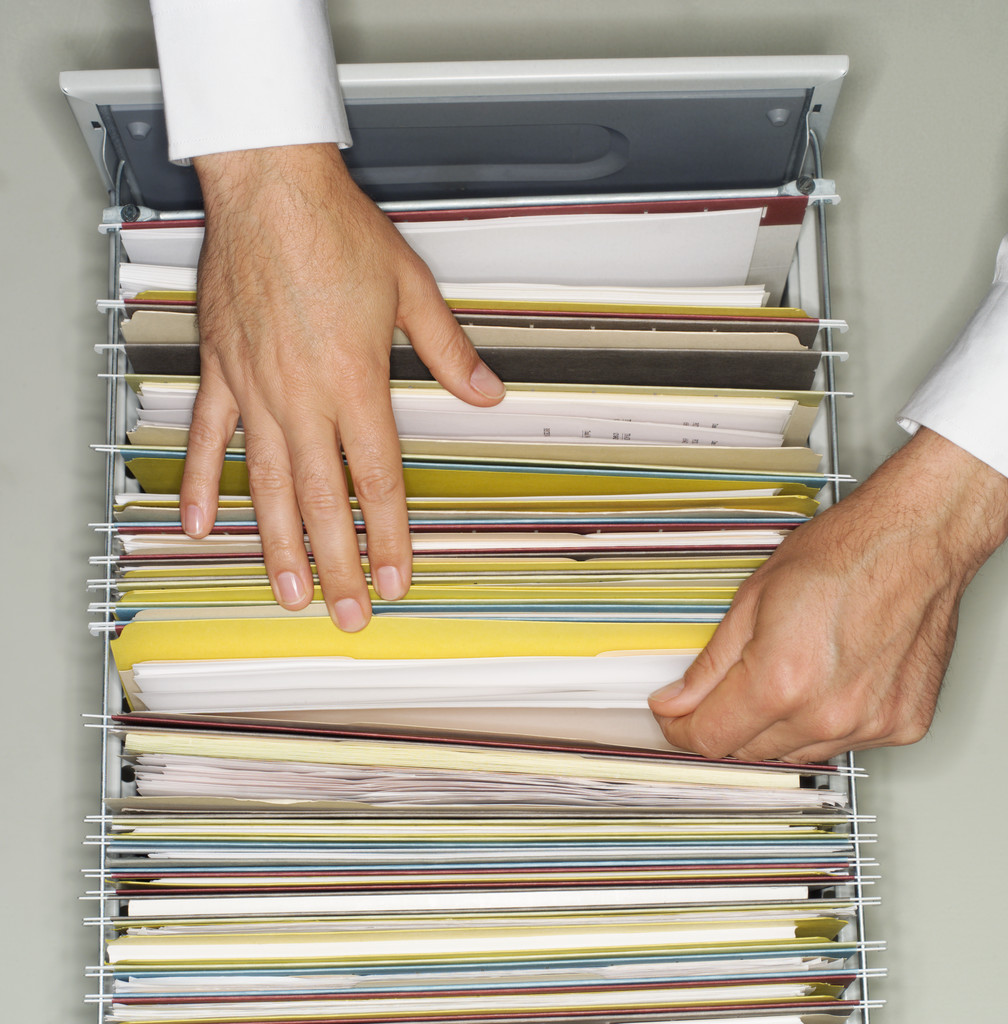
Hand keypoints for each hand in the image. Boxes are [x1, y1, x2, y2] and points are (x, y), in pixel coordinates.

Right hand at [182, 144, 504, 629]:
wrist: (270, 188)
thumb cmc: (335, 231)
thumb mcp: (411, 290)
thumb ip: (449, 352)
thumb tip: (486, 393)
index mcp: (356, 382)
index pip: (380, 480)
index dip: (391, 537)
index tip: (398, 579)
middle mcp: (304, 397)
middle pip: (326, 501)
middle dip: (339, 565)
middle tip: (350, 614)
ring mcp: (256, 390)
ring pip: (268, 486)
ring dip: (278, 546)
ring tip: (288, 594)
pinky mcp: (222, 373)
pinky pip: (208, 440)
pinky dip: (202, 485)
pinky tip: (200, 526)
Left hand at [648, 429, 1007, 761]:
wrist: (918, 541)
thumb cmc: (845, 554)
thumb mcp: (752, 599)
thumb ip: (711, 664)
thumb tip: (678, 701)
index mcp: (781, 682)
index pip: (712, 739)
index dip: (682, 730)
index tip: (675, 720)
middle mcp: (827, 714)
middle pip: (750, 752)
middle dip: (727, 724)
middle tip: (724, 691)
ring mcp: (870, 725)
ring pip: (796, 751)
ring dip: (776, 726)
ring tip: (786, 673)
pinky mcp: (903, 726)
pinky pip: (844, 742)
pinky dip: (826, 722)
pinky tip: (828, 681)